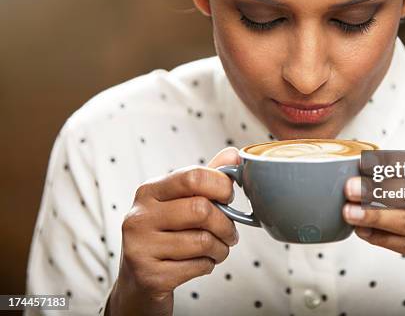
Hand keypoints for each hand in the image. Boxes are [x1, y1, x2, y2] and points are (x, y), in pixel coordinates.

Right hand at [106, 148, 239, 315]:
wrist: (138, 283)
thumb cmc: (166, 236)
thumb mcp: (180, 203)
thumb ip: (206, 178)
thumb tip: (233, 155)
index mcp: (149, 191)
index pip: (193, 176)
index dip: (221, 186)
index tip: (228, 198)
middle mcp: (139, 216)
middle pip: (202, 209)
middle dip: (226, 224)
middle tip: (229, 233)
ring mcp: (140, 246)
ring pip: (203, 240)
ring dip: (221, 248)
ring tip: (217, 250)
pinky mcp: (150, 276)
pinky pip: (198, 265)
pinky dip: (209, 265)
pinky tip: (200, 263)